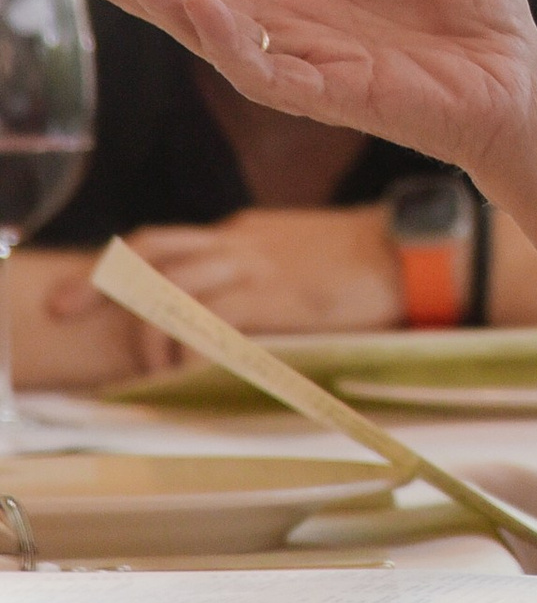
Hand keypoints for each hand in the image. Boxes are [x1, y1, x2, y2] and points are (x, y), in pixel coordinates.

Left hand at [40, 212, 402, 343]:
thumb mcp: (298, 259)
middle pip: (150, 253)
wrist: (412, 252)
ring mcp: (256, 265)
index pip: (163, 243)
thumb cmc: (364, 261)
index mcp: (242, 233)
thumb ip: (258, 275)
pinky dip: (185, 344)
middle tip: (58, 309)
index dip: (117, 267)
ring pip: (172, 286)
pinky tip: (180, 369)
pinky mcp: (275, 293)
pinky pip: (210, 319)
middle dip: (99, 281)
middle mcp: (239, 241)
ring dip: (147, 330)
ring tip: (147, 367)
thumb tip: (224, 310)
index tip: (80, 292)